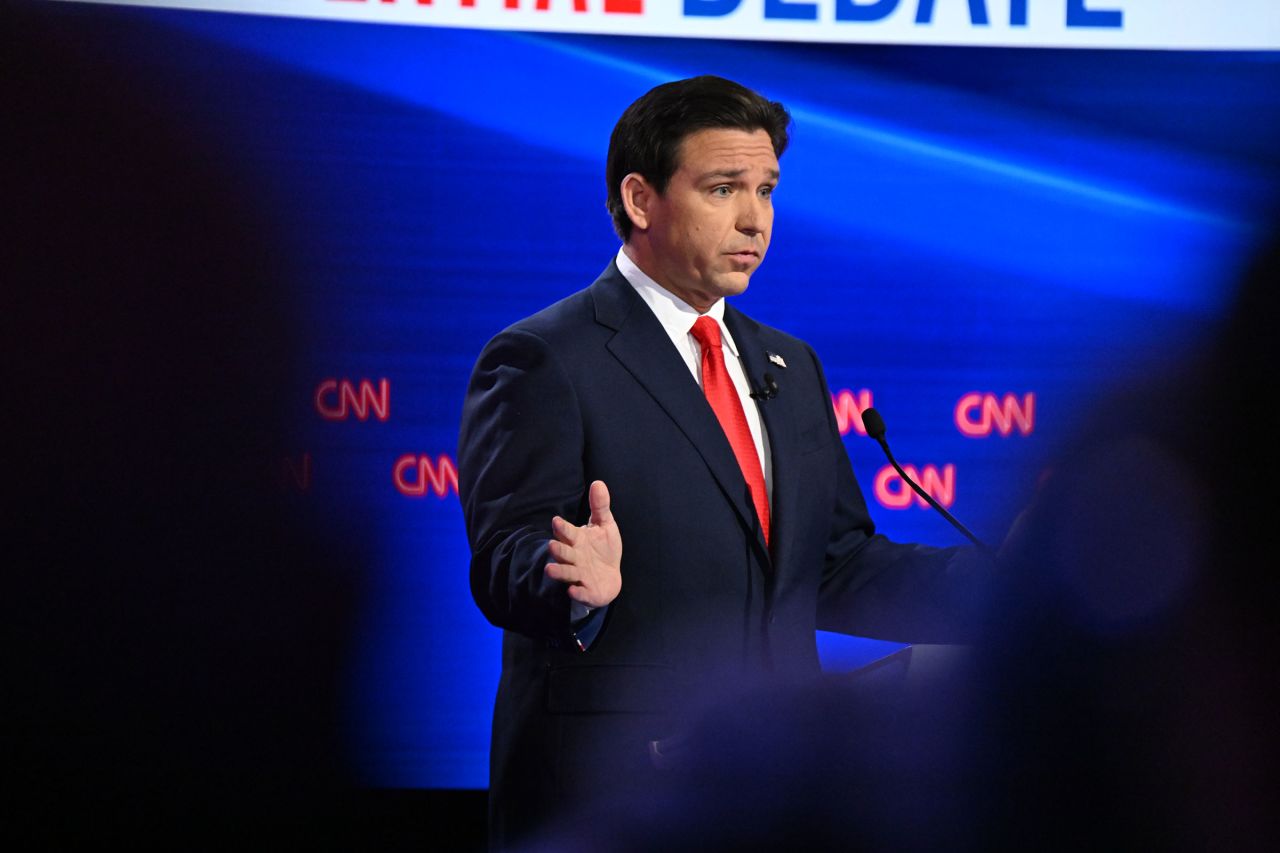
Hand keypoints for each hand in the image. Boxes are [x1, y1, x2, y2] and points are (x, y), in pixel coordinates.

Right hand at [544, 480, 621, 608]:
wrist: (609, 578)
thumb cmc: (603, 549)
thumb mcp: (604, 525)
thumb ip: (600, 506)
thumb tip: (598, 482)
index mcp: (577, 540)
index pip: (567, 532)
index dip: (562, 528)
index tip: (557, 521)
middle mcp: (575, 557)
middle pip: (564, 553)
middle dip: (558, 550)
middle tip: (552, 545)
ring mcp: (579, 575)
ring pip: (567, 573)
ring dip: (559, 571)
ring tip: (549, 569)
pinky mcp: (586, 591)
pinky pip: (580, 593)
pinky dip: (577, 593)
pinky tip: (572, 591)